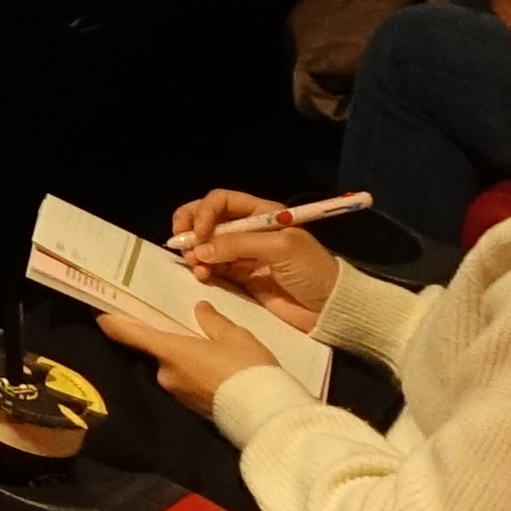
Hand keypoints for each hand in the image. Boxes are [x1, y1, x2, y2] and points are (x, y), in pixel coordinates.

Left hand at [92, 299, 269, 416]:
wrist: (266, 413)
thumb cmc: (247, 367)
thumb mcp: (235, 336)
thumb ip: (213, 321)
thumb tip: (200, 309)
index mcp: (170, 351)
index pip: (129, 334)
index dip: (113, 322)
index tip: (100, 313)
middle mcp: (165, 373)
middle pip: (157, 352)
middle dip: (170, 343)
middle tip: (189, 332)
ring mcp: (177, 394)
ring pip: (173, 369)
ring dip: (185, 361)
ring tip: (212, 353)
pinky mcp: (192, 409)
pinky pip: (186, 384)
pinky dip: (195, 376)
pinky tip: (217, 372)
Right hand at [163, 195, 341, 331]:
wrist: (330, 309)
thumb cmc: (312, 270)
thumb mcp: (280, 247)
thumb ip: (238, 244)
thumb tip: (200, 250)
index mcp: (263, 214)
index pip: (221, 201)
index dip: (204, 212)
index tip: (198, 232)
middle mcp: (249, 230)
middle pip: (208, 219)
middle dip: (191, 228)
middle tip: (180, 243)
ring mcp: (244, 254)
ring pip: (207, 245)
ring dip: (195, 252)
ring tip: (196, 265)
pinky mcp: (241, 277)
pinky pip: (213, 268)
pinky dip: (202, 269)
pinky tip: (202, 275)